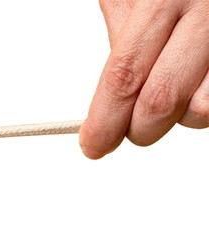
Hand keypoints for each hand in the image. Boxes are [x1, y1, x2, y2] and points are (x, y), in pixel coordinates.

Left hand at [80, 0, 208, 158]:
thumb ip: (123, 41)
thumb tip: (105, 107)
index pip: (125, 76)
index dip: (104, 121)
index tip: (93, 145)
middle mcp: (207, 11)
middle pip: (161, 101)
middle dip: (138, 129)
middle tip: (130, 127)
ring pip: (201, 111)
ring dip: (180, 115)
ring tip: (173, 84)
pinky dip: (203, 101)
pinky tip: (196, 79)